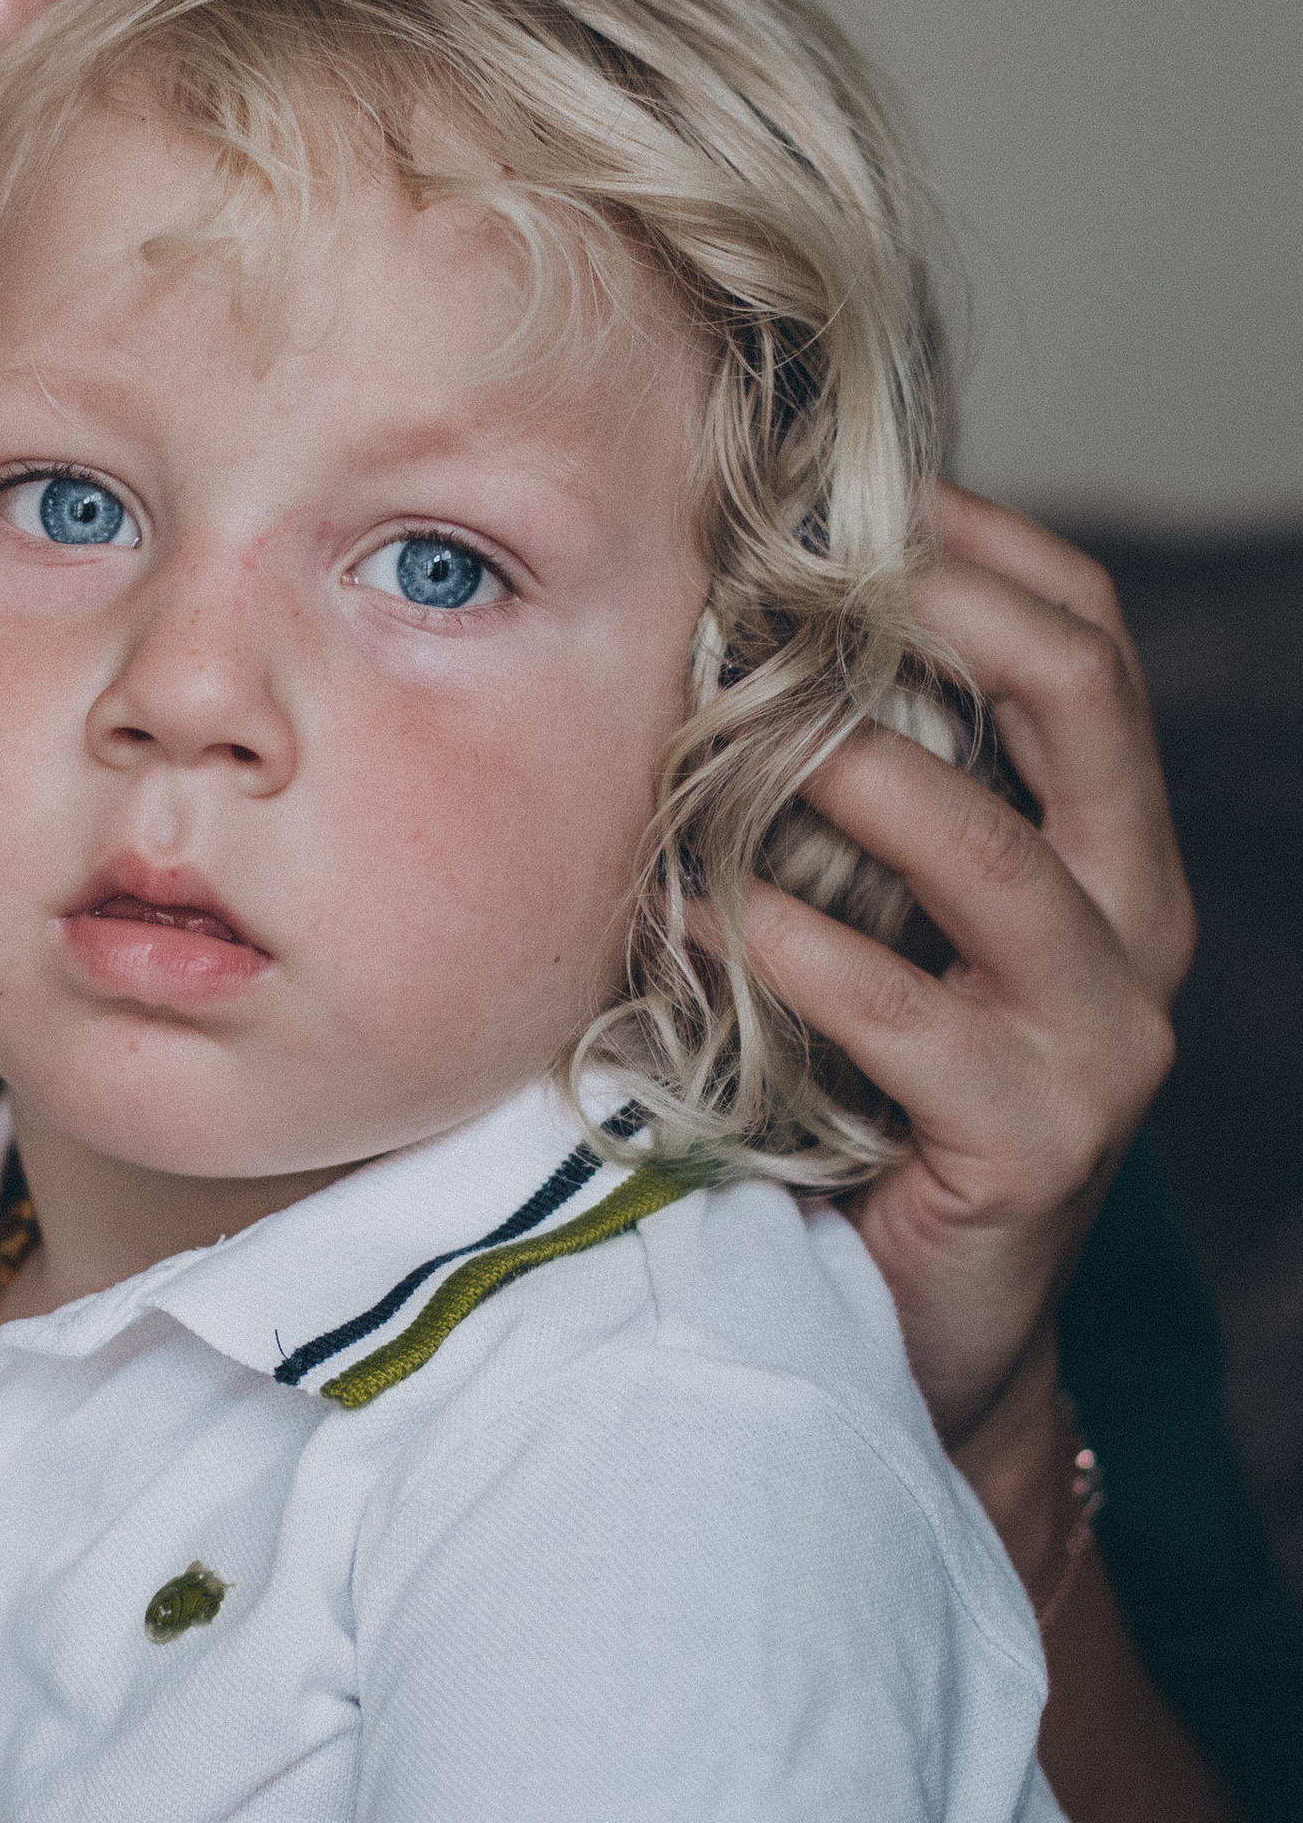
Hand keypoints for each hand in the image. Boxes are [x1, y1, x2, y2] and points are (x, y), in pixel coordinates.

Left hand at [738, 489, 1191, 1465]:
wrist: (919, 1333)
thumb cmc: (868, 1104)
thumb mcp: (884, 926)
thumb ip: (856, 804)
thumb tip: (724, 627)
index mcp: (1112, 851)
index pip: (1088, 636)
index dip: (977, 543)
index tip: (831, 489)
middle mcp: (1137, 926)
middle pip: (1075, 694)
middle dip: (933, 605)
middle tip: (781, 564)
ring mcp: (1100, 1037)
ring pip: (988, 848)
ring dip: (841, 768)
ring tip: (720, 725)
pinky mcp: (1033, 1139)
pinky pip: (898, 1012)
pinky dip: (782, 948)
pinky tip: (684, 914)